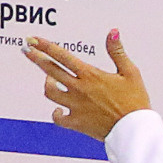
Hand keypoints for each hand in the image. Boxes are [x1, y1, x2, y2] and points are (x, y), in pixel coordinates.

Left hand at [24, 31, 153, 141]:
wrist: (135, 130)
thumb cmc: (135, 101)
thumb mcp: (131, 73)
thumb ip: (117, 52)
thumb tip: (112, 32)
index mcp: (90, 75)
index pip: (62, 56)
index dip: (45, 46)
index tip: (33, 39)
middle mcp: (79, 89)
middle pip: (50, 70)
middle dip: (35, 57)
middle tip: (27, 49)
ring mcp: (75, 106)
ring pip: (50, 92)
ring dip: (47, 84)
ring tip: (48, 80)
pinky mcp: (77, 122)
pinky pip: (58, 117)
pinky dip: (56, 113)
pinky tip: (58, 110)